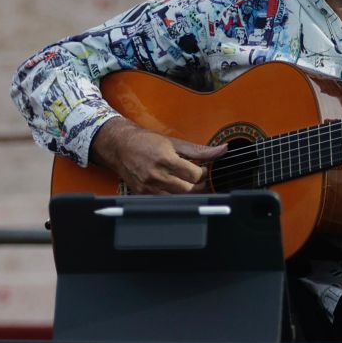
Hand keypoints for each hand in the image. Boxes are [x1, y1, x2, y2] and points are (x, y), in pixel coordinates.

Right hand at [90, 117, 228, 194]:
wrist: (119, 146)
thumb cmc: (145, 141)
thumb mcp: (174, 142)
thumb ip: (199, 150)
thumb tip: (221, 150)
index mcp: (165, 159)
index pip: (194, 175)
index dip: (203, 173)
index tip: (202, 169)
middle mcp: (156, 175)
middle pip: (188, 189)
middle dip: (198, 184)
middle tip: (197, 176)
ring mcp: (148, 187)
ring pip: (178, 198)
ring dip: (187, 191)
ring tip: (186, 182)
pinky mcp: (142, 194)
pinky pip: (165, 201)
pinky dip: (173, 195)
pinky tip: (173, 186)